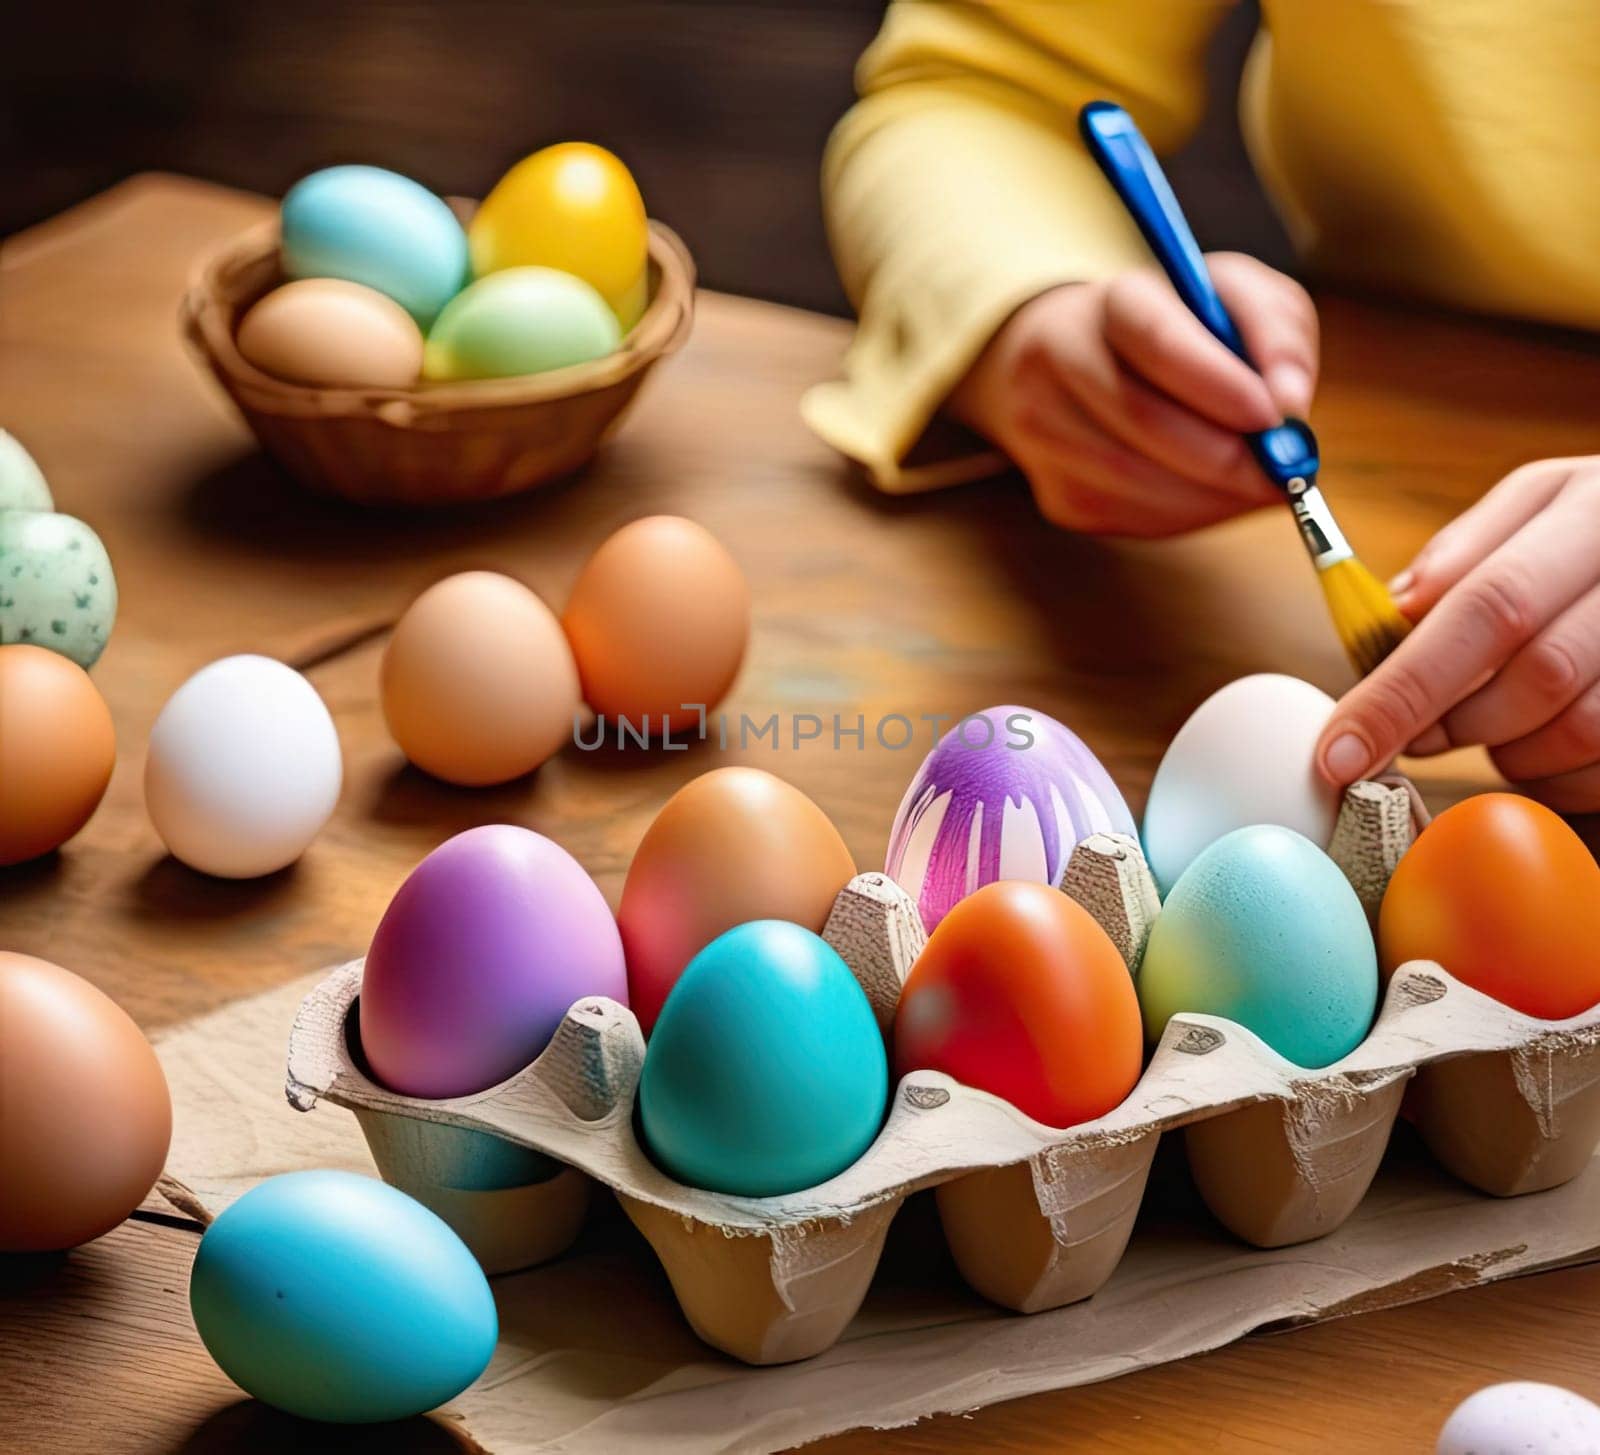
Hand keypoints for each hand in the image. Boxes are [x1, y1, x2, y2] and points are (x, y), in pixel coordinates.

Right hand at [951, 253, 1317, 536]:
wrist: (1086, 362)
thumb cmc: (1180, 329)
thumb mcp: (1240, 300)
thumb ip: (1278, 335)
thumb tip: (1292, 407)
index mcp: (1110, 302)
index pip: (1158, 341)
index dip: (1218, 384)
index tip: (1273, 416)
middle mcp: (1059, 363)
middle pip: (1142, 420)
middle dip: (1225, 456)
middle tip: (1281, 472)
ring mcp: (1047, 434)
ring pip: (1135, 481)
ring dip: (1211, 495)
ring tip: (1253, 482)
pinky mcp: (1058, 496)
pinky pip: (1131, 520)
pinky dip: (1188, 516)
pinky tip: (1210, 492)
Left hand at [1317, 457, 1599, 811]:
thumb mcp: (1543, 501)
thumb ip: (1463, 552)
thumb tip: (1392, 614)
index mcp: (1596, 508)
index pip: (1487, 608)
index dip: (1403, 689)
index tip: (1339, 751)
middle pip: (1538, 678)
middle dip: (1453, 722)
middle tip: (1413, 734)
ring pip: (1580, 733)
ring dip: (1512, 752)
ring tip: (1492, 726)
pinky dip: (1560, 778)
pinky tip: (1547, 750)